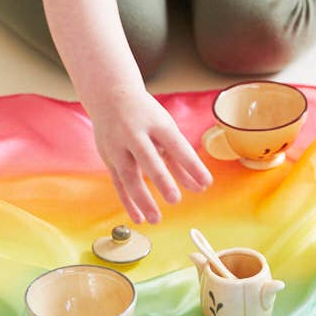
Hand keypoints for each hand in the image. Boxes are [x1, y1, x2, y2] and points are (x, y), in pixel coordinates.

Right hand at [88, 87, 212, 224]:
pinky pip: (117, 183)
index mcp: (156, 124)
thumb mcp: (166, 129)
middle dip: (161, 179)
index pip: (177, 145)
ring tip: (156, 219)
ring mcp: (118, 146)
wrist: (110, 96)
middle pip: (148, 158)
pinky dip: (127, 201)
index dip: (192, 165)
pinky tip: (138, 218)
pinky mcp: (108, 158)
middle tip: (175, 199)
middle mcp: (135, 134)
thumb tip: (201, 186)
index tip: (207, 183)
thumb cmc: (146, 116)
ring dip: (142, 198)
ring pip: (128, 175)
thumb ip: (182, 159)